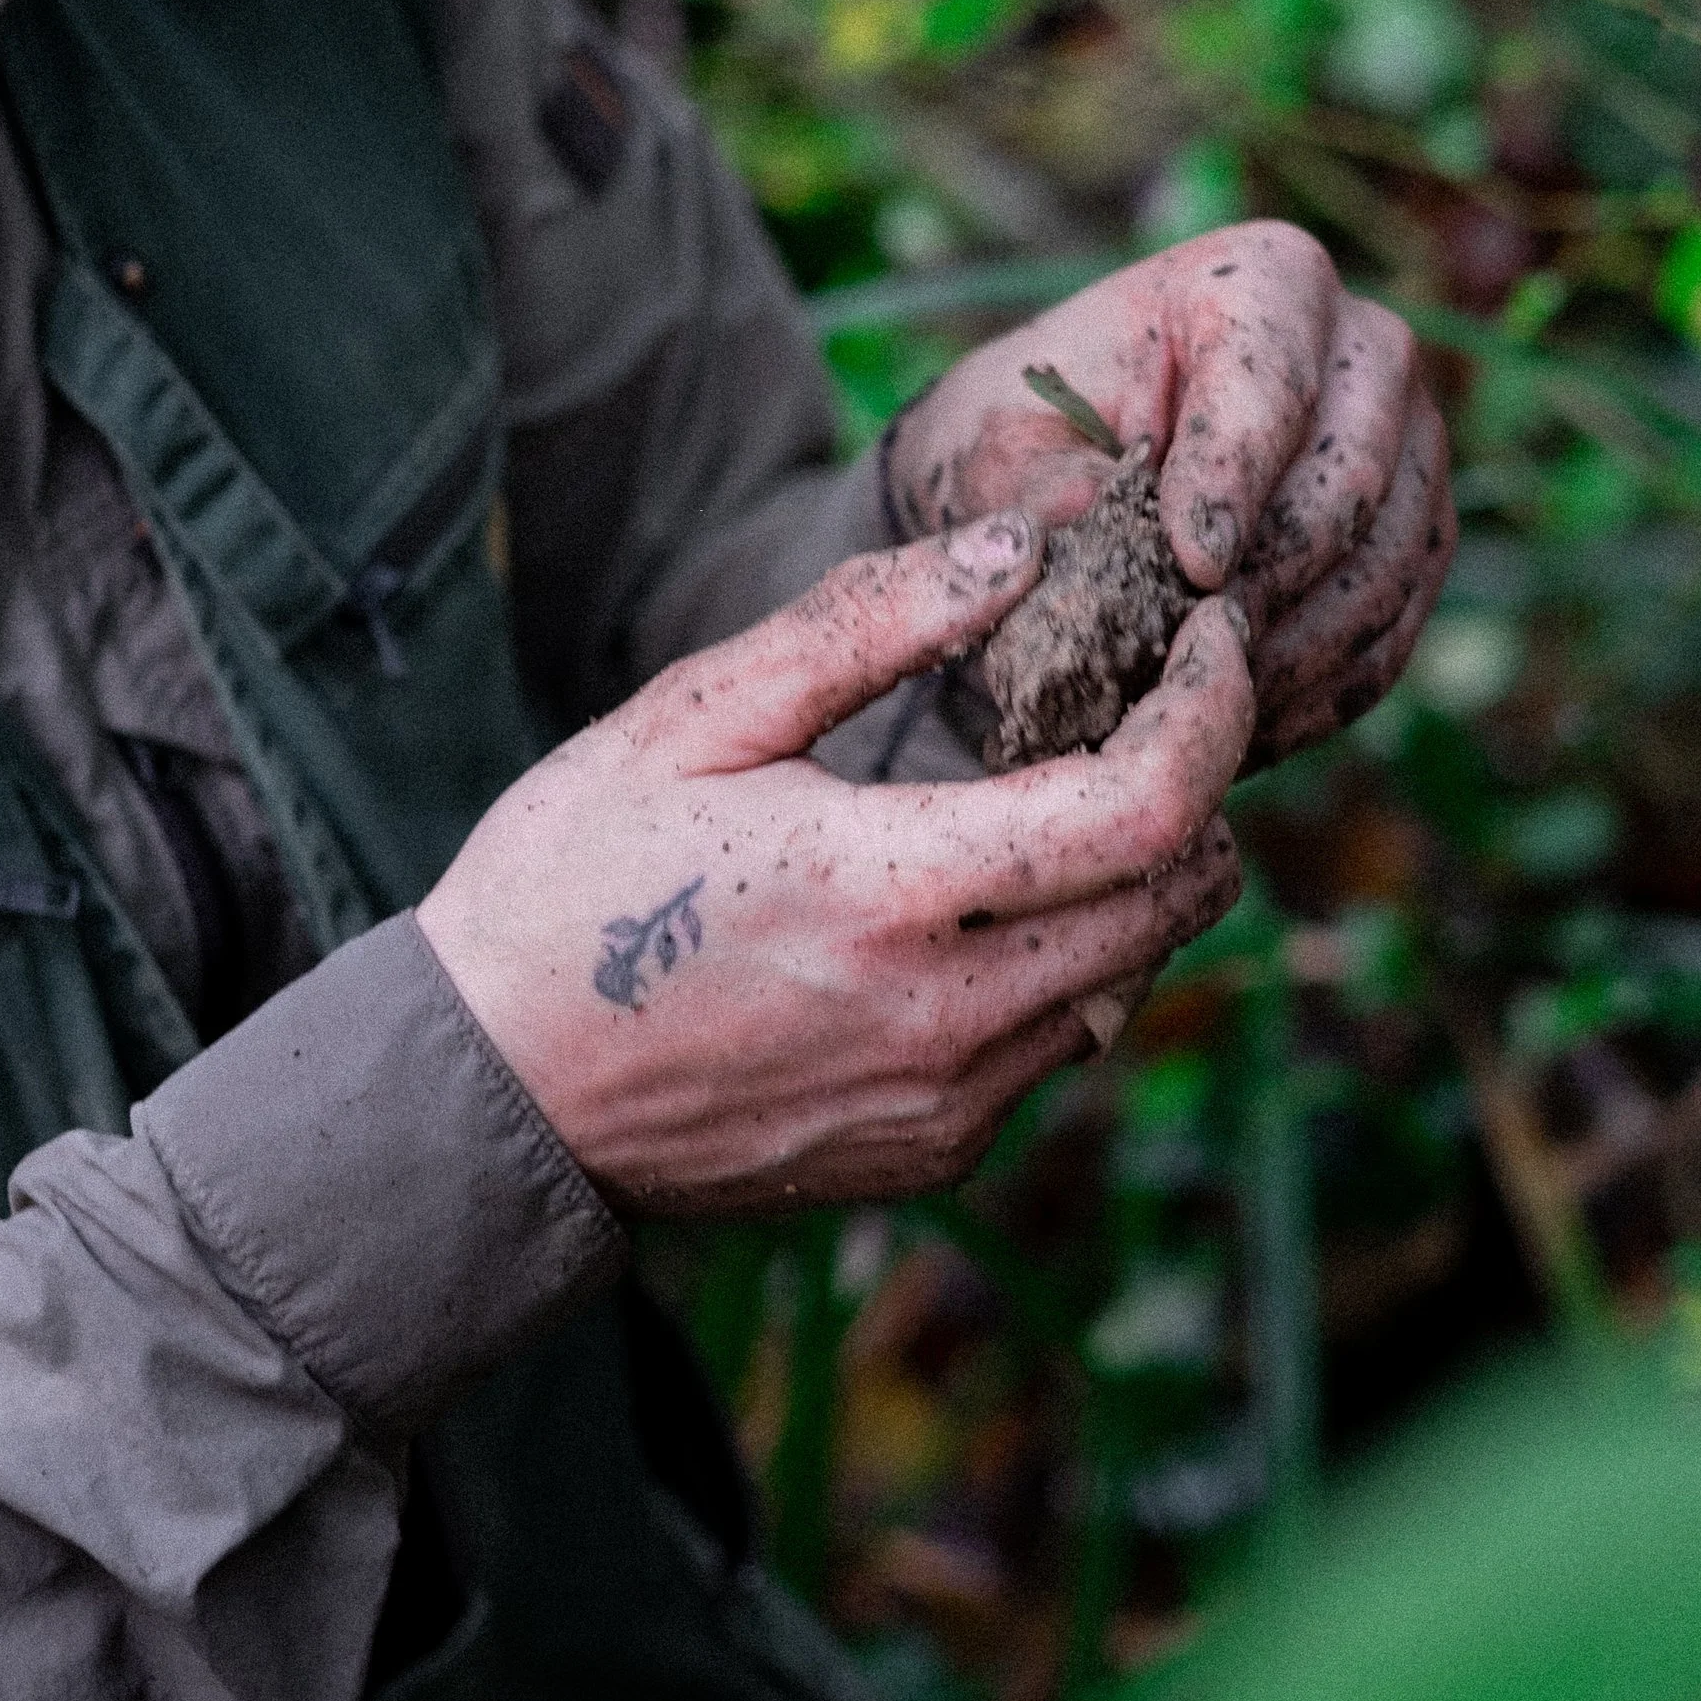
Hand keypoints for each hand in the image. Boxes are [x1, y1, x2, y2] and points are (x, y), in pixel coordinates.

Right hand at [417, 516, 1251, 1213]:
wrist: (488, 1096)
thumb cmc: (569, 880)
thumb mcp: (695, 717)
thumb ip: (868, 625)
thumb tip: (1021, 547)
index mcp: (889, 892)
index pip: (1147, 809)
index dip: (1212, 710)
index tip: (1213, 637)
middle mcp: (944, 1018)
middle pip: (1179, 897)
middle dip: (1198, 788)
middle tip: (1153, 705)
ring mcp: (947, 1103)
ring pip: (1134, 977)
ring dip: (1139, 881)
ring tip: (1069, 794)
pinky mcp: (933, 1153)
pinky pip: (1060, 1048)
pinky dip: (1069, 964)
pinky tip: (985, 907)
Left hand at [883, 222, 1454, 764]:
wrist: (1071, 473)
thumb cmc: (1031, 437)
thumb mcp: (999, 446)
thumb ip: (1037, 486)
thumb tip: (1072, 534)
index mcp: (1264, 283)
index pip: (1270, 381)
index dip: (1233, 480)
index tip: (1191, 569)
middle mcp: (1365, 350)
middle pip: (1347, 485)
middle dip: (1264, 585)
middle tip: (1187, 662)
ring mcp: (1409, 449)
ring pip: (1384, 571)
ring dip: (1293, 656)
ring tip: (1203, 710)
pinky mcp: (1416, 538)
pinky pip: (1393, 632)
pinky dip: (1319, 692)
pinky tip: (1241, 730)